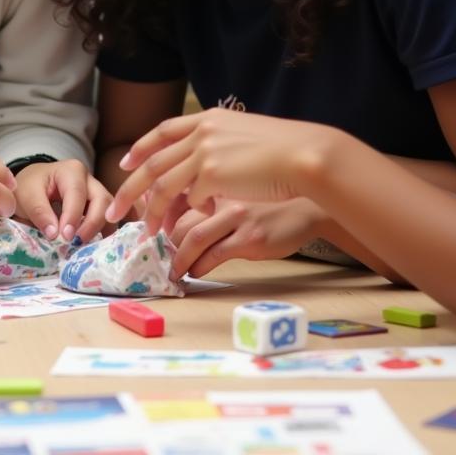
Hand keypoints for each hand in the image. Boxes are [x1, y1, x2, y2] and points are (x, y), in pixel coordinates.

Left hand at [14, 160, 111, 242]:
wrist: (32, 188)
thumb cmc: (30, 188)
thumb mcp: (26, 196)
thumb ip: (39, 212)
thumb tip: (54, 234)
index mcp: (71, 171)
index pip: (77, 193)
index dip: (73, 216)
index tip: (65, 237)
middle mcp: (89, 180)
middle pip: (102, 200)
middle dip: (92, 223)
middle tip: (77, 242)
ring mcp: (97, 194)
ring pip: (109, 211)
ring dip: (100, 230)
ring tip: (84, 247)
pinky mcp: (98, 209)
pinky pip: (108, 221)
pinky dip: (103, 234)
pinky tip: (92, 247)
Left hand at [105, 109, 340, 232]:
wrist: (305, 154)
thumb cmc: (284, 149)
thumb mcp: (244, 133)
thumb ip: (219, 142)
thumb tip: (201, 158)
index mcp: (208, 119)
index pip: (163, 131)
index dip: (142, 148)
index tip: (125, 163)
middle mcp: (201, 133)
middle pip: (153, 163)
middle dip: (131, 189)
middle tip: (115, 210)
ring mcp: (205, 153)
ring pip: (165, 187)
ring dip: (153, 212)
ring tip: (147, 232)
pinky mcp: (214, 176)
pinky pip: (192, 200)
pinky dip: (189, 215)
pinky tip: (193, 225)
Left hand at [166, 195, 325, 278]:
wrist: (305, 209)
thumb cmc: (265, 202)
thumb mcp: (231, 192)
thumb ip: (204, 198)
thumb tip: (169, 217)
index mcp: (213, 182)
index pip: (174, 200)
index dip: (158, 220)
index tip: (150, 237)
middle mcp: (221, 196)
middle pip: (178, 221)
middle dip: (164, 245)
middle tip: (157, 260)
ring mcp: (236, 217)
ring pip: (193, 239)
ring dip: (179, 260)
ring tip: (174, 272)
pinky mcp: (250, 238)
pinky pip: (215, 255)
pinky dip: (199, 266)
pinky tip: (195, 273)